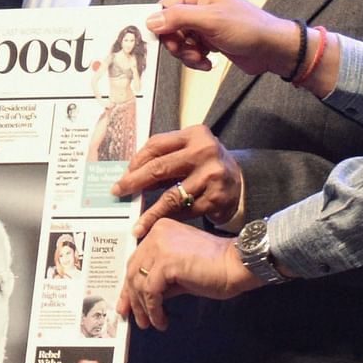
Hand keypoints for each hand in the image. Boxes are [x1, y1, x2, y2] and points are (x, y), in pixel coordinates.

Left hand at [112, 126, 244, 236]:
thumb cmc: (207, 165)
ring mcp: (211, 176)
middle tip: (118, 193)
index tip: (124, 175)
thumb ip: (166, 157)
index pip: (156, 145)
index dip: (136, 161)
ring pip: (171, 197)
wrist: (243, 183)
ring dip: (151, 213)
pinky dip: (170, 220)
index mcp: (195, 135)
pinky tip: (158, 227)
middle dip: (134, 182)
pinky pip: (185, 212)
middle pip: (159, 168)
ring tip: (137, 225)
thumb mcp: (191, 150)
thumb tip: (131, 176)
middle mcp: (204, 152)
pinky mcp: (216, 198)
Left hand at [117, 218, 256, 330]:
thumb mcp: (180, 272)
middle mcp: (157, 235)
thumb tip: (145, 296)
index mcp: (160, 231)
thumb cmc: (215, 267)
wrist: (236, 265)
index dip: (130, 283)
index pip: (137, 259)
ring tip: (149, 323)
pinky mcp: (166, 263)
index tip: (127, 302)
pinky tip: (160, 320)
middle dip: (131, 297)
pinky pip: (150, 292)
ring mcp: (160, 247)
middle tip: (133, 316)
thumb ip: (161, 278)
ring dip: (142, 307)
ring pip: (138, 282)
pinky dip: (153, 310)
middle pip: (133, 270)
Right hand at [147, 0, 295, 75]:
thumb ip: (179, 18)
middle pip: (169, 26)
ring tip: (201, 58)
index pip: (165, 7)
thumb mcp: (210, 21)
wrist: (271, 49)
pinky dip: (195, 59)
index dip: (162, 26)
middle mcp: (198, 5)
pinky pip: (190, 50)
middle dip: (177, 44)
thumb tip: (150, 20)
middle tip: (189, 52)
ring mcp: (203, 23)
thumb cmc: (248, 28)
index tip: (165, 42)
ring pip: (179, 41)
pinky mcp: (208, 38)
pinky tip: (208, 62)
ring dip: (187, 54)